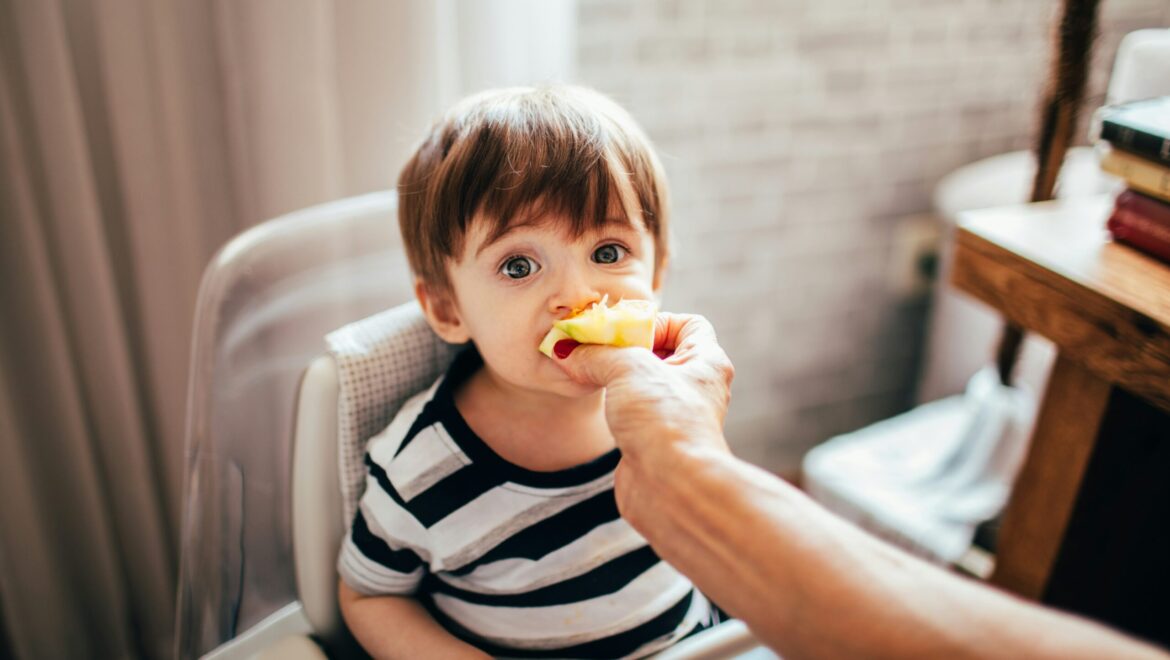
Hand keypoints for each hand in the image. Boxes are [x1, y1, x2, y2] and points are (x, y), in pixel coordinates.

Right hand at [552, 313, 734, 459]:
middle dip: (627, 349)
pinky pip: (633, 414)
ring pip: (644, 386)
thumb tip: (567, 352)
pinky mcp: (655, 443)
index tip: (624, 331)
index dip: (656, 321)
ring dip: (617, 379)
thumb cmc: (665, 421)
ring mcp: (676, 417)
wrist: (671, 487)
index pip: (689, 325)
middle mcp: (697, 388)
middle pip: (662, 353)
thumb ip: (596, 354)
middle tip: (596, 349)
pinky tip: (597, 405)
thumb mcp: (627, 368)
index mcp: (707, 362)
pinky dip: (614, 407)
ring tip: (589, 374)